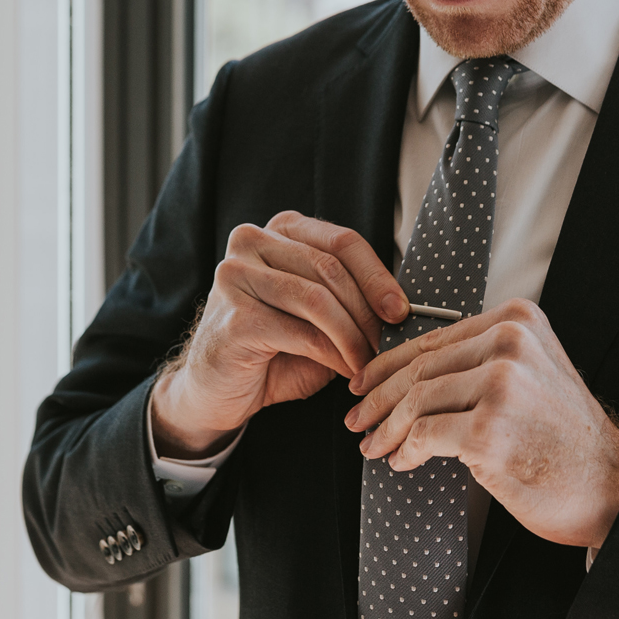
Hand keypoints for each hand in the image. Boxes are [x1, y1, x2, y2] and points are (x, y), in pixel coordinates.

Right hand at [152, 212, 407, 457]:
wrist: (217, 388)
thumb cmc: (273, 348)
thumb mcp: (317, 315)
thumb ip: (348, 300)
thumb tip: (400, 308)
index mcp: (278, 231)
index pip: (341, 241)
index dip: (378, 276)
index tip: (401, 310)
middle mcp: (251, 242)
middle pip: (331, 268)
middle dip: (368, 312)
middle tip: (389, 345)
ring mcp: (235, 276)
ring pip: (318, 299)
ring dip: (353, 336)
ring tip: (369, 362)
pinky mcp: (234, 317)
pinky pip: (301, 332)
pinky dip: (333, 355)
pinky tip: (345, 371)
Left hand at [345, 299, 618, 549]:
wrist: (611, 482)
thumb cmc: (563, 437)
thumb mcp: (530, 374)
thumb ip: (479, 360)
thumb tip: (406, 373)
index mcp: (517, 321)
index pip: (435, 339)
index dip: (389, 363)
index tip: (364, 382)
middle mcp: (509, 344)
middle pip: (420, 368)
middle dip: (379, 397)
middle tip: (357, 418)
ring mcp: (500, 386)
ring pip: (416, 400)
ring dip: (387, 427)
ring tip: (374, 445)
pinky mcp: (489, 430)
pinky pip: (425, 435)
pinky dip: (406, 450)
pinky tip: (402, 460)